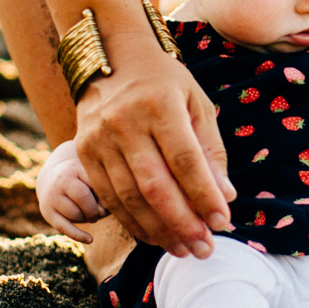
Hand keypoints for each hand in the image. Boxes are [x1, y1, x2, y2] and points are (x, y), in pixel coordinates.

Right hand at [35, 139, 108, 243]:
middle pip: (84, 202)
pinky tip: (90, 240)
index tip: (113, 198)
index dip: (107, 196)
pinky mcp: (47, 213)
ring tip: (89, 211)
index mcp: (73, 169)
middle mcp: (59, 183)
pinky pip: (64, 228)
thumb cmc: (81, 177)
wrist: (52, 177)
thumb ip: (103, 189)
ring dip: (87, 218)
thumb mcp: (92, 175)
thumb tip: (102, 212)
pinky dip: (78, 235)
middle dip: (96, 209)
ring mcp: (51, 199)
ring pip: (76, 216)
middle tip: (100, 209)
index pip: (95, 186)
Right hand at [73, 31, 235, 258]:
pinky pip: (109, 198)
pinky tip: (156, 236)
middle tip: (206, 249)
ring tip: (185, 249)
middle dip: (183, 223)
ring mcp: (98, 140)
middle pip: (155, 186)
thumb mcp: (196, 103)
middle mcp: (124, 123)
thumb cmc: (165, 82)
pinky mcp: (83, 154)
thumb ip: (210, 150)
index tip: (224, 222)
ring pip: (129, 198)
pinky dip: (133, 222)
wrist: (111, 57)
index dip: (204, 195)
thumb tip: (225, 196)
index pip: (185, 160)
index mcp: (159, 105)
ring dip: (159, 231)